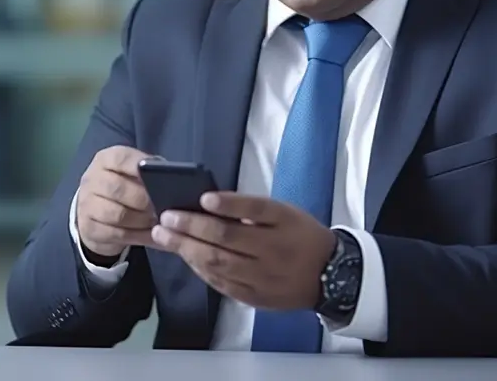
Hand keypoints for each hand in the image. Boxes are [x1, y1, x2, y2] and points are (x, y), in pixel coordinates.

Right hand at [75, 146, 157, 258]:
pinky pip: (117, 234)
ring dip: (142, 220)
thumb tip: (169, 174)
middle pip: (118, 189)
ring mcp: (87, 204)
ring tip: (157, 222)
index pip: (120, 159)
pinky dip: (139, 236)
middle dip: (144, 200)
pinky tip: (152, 235)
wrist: (96, 211)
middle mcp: (92, 179)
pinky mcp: (89, 227)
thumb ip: (148, 171)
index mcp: (105, 160)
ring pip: (118, 215)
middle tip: (161, 207)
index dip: (139, 166)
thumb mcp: (132, 173)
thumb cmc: (123, 186)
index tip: (158, 176)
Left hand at [151, 192, 335, 310]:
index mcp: (283, 223)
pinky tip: (184, 256)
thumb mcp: (285, 213)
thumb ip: (252, 209)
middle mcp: (273, 251)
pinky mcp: (255, 297)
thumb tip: (210, 204)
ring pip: (219, 263)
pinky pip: (221, 283)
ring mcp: (263, 277)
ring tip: (165, 235)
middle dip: (191, 227)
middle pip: (227, 239)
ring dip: (187, 248)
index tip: (203, 198)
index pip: (254, 210)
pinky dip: (200, 268)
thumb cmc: (300, 235)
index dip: (228, 204)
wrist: (331, 276)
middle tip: (166, 217)